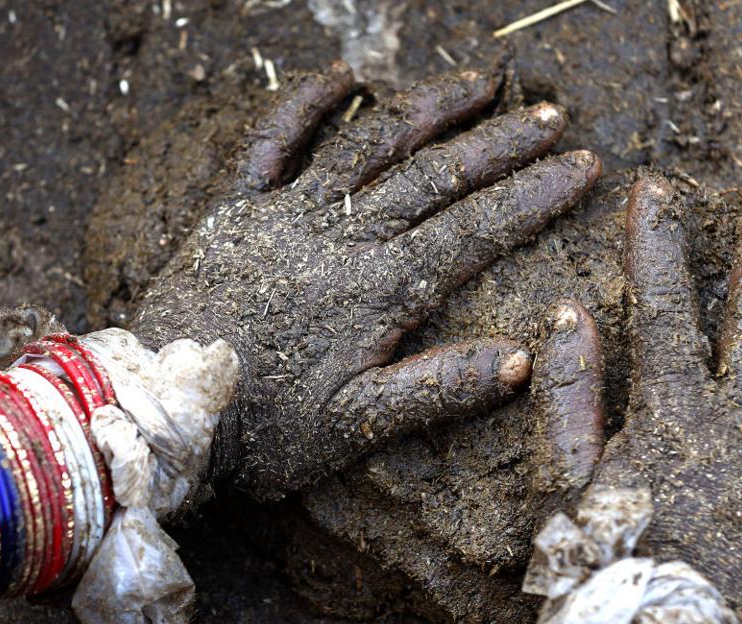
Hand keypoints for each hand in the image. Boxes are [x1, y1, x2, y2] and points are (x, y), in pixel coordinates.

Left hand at [129, 62, 600, 499]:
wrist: (159, 409)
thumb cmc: (262, 430)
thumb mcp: (357, 429)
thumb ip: (438, 389)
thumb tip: (521, 362)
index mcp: (379, 289)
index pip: (475, 231)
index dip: (533, 197)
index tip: (582, 166)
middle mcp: (341, 237)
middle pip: (436, 175)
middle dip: (501, 144)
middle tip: (552, 117)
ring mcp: (287, 214)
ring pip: (371, 144)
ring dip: (429, 108)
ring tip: (481, 82)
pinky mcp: (238, 209)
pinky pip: (272, 142)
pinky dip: (305, 105)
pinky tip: (341, 76)